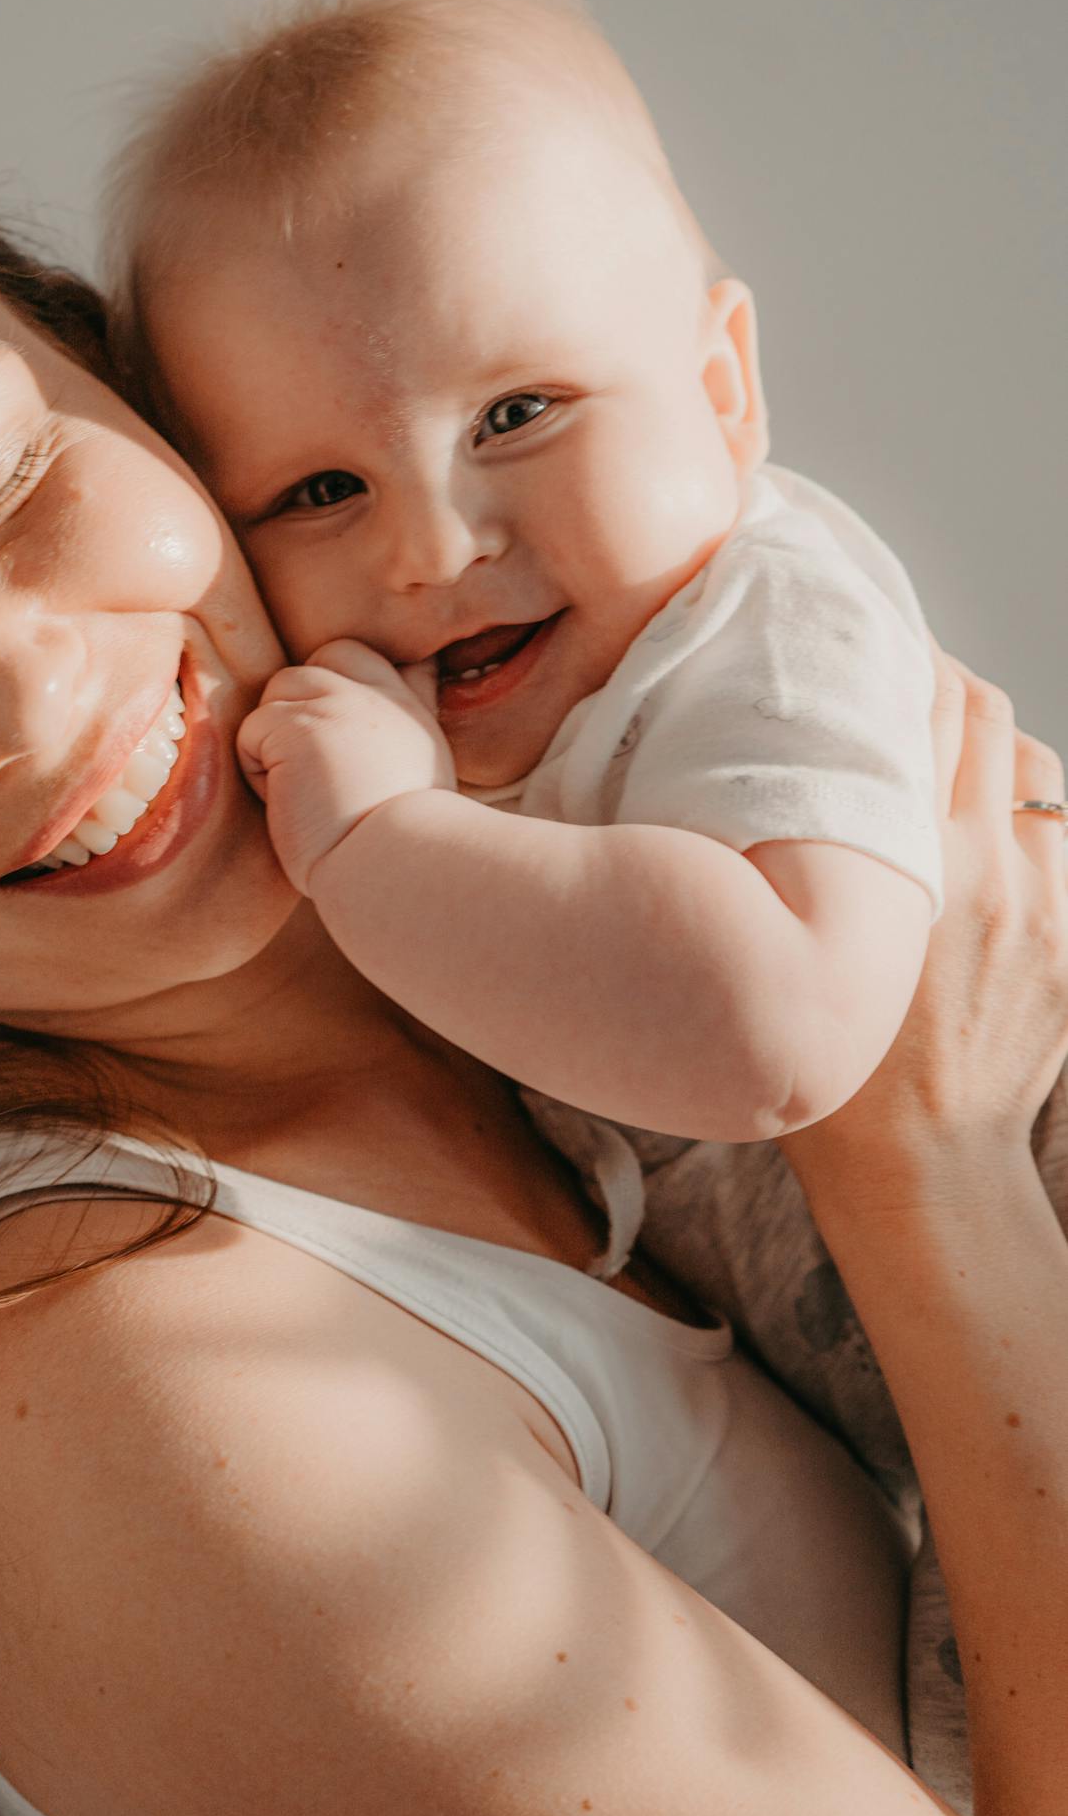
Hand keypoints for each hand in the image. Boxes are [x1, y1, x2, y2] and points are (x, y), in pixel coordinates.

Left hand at [236, 639, 455, 894]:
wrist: (395, 870)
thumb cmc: (405, 847)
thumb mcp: (425, 772)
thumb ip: (403, 730)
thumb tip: (411, 688)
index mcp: (411, 710)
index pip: (369, 659)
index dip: (341, 681)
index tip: (336, 735)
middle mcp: (378, 697)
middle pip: (320, 662)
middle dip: (302, 704)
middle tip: (310, 766)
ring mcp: (338, 703)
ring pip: (280, 689)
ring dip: (275, 739)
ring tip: (302, 792)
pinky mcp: (297, 726)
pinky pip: (252, 730)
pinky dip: (257, 771)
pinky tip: (288, 803)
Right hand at [785, 655, 1067, 1219]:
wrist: (923, 1168)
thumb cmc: (831, 1069)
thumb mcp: (786, 942)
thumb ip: (794, 850)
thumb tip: (775, 765)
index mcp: (911, 861)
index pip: (928, 705)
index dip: (900, 659)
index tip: (865, 647)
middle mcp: (991, 870)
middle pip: (988, 714)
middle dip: (945, 687)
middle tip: (898, 689)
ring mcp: (1047, 906)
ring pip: (1035, 768)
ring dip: (993, 750)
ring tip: (945, 762)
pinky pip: (1060, 836)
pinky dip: (1025, 816)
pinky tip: (983, 834)